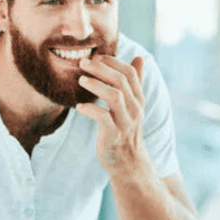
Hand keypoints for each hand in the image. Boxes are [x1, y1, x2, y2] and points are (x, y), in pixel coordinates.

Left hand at [76, 55, 148, 177]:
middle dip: (101, 69)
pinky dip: (91, 110)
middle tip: (83, 63)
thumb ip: (135, 82)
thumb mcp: (133, 104)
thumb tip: (140, 57)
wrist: (128, 162)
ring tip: (80, 80)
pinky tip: (79, 107)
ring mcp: (125, 122)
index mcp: (138, 99)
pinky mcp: (114, 135)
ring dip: (96, 85)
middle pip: (121, 81)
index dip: (113, 62)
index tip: (96, 57)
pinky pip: (103, 118)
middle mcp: (135, 108)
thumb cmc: (126, 129)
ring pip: (115, 96)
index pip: (130, 73)